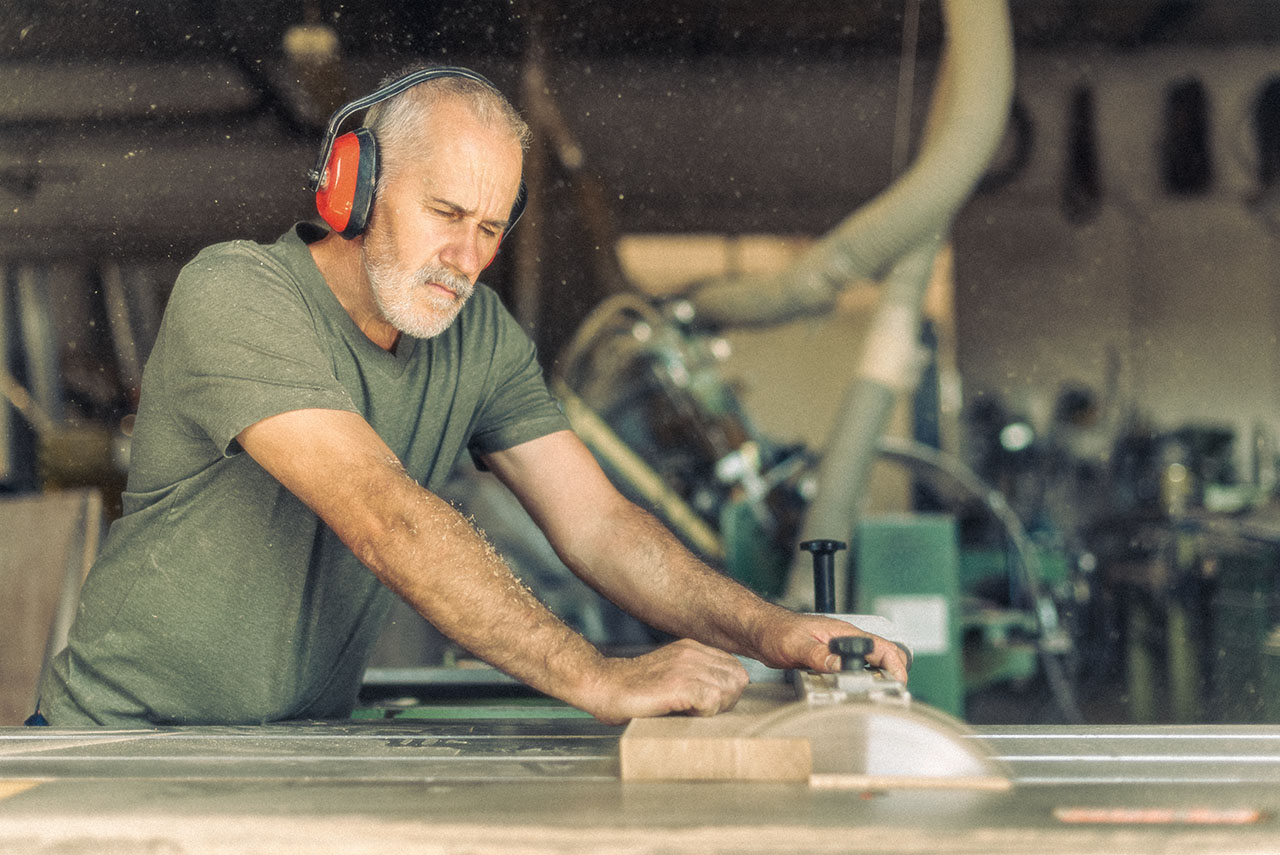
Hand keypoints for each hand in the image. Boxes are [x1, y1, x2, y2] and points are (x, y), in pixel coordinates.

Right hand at [577, 638, 749, 725]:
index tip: (707, 704)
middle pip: (737, 679)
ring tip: (690, 712)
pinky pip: (712, 700)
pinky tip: (685, 714)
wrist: (603, 686)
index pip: (735, 669)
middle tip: (700, 711)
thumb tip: (724, 698)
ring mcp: (685, 666)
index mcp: (693, 648)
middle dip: (726, 700)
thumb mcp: (673, 675)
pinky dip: (705, 713)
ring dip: (716, 708)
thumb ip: (697, 678)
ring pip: (729, 689)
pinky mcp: (677, 684)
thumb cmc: (636, 691)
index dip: (727, 691)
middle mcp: (692, 652)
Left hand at [752, 611, 909, 683]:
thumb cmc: (775, 630)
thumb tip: (843, 666)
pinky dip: (859, 683)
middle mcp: (845, 642)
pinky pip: (852, 672)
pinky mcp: (830, 662)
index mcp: (844, 633)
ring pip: (870, 666)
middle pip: (883, 657)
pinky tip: (852, 693)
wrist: (759, 631)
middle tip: (888, 696)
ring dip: (876, 681)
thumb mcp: (797, 645)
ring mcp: (838, 652)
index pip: (883, 647)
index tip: (898, 684)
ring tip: (873, 698)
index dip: (896, 667)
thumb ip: (820, 656)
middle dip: (892, 675)